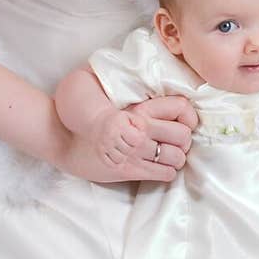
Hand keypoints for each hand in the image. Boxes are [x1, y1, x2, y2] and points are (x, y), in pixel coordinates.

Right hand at [52, 94, 197, 184]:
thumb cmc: (94, 119)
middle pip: (183, 136)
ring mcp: (134, 151)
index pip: (180, 107)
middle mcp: (140, 130)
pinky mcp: (129, 170)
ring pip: (176, 157)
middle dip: (184, 142)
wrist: (67, 139)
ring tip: (171, 157)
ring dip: (177, 159)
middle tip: (178, 144)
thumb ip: (140, 94)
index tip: (188, 123)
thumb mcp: (118, 101)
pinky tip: (162, 168)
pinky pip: (163, 174)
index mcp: (139, 109)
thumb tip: (163, 84)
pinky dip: (167, 172)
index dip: (190, 117)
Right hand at [91, 107, 147, 168]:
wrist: (98, 121)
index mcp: (120, 125)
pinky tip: (117, 154)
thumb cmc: (119, 120)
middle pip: (129, 150)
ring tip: (123, 148)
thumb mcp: (130, 116)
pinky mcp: (99, 153)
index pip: (137, 140)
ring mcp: (104, 145)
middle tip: (129, 142)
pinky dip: (116, 162)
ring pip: (120, 159)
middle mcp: (110, 135)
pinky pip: (112, 165)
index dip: (139, 139)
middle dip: (132, 147)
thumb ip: (141, 124)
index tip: (136, 135)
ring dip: (124, 156)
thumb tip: (143, 135)